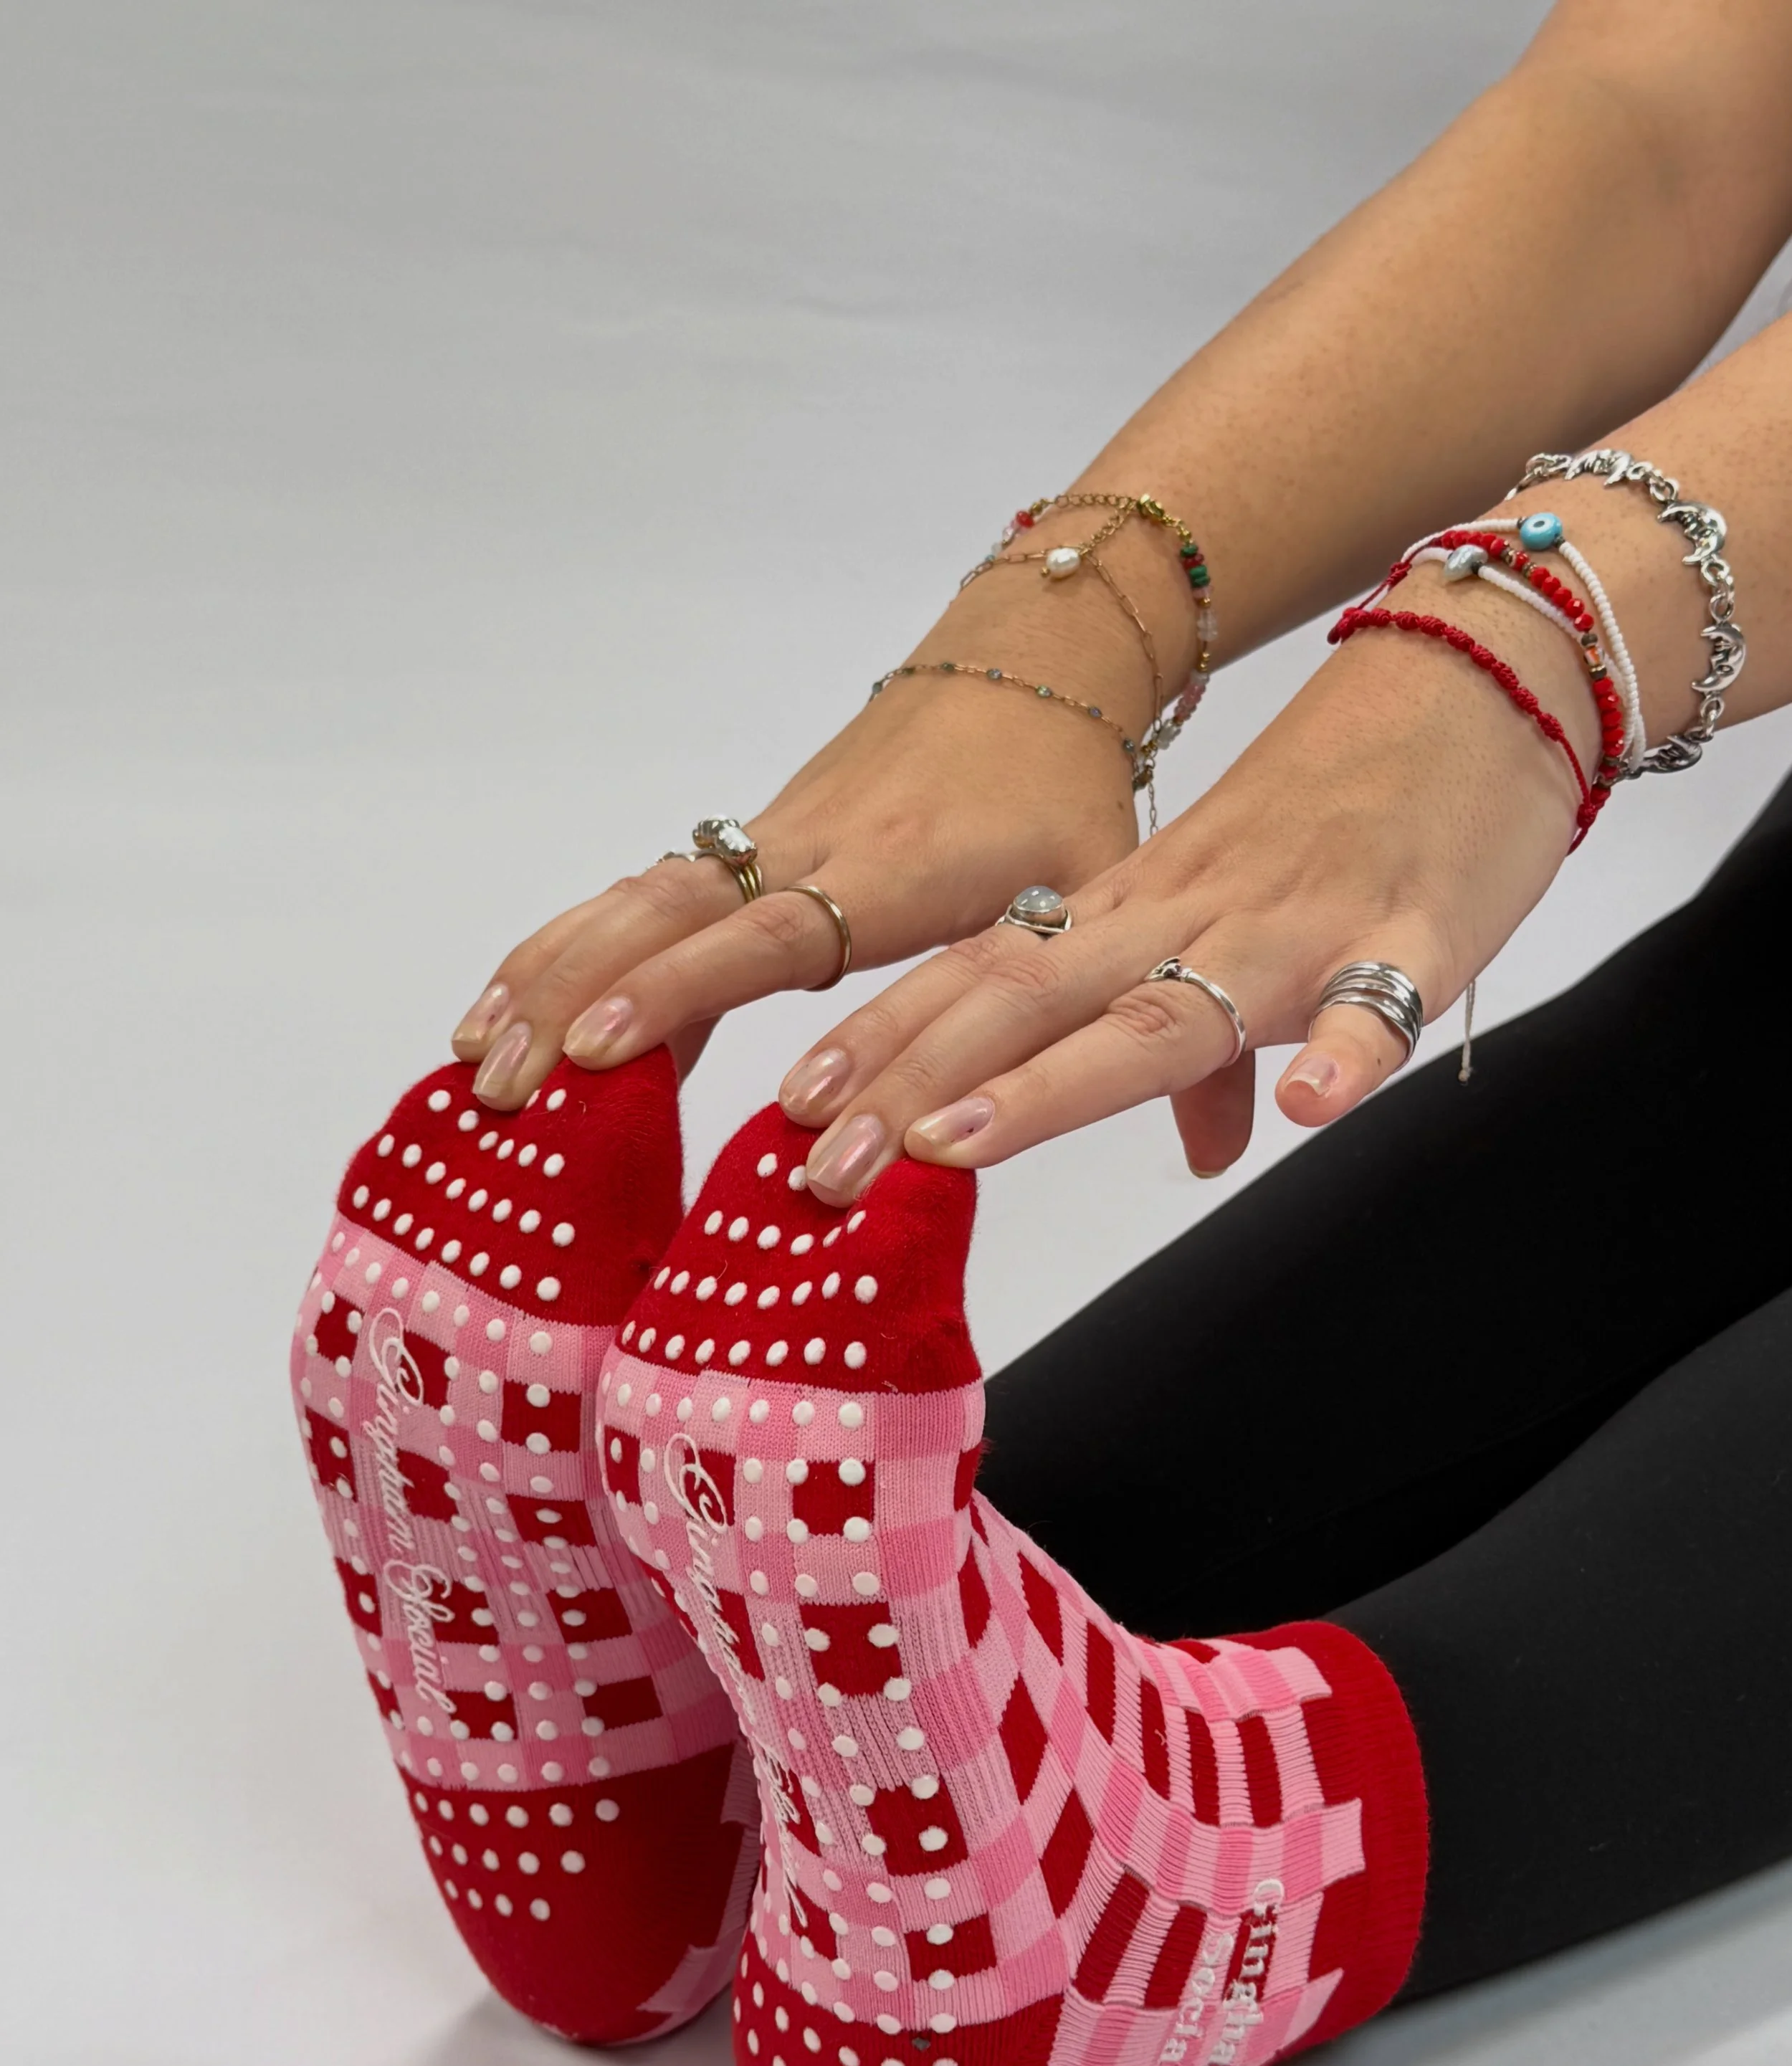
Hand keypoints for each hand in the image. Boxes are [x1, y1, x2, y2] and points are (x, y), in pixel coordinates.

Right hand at [448, 515, 1188, 1108]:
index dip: (687, 991)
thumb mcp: (1120, 890)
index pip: (772, 934)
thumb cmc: (1072, 782)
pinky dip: (574, 948)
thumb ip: (1182, 1029)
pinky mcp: (755, 840)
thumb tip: (1229, 1153)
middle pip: (662, 916)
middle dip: (573, 998)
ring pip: (633, 902)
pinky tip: (521, 1011)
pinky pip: (645, 896)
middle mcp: (809, 849)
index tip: (608, 1052)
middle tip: (499, 1083)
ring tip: (473, 1062)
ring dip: (549, 975)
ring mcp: (769, 839)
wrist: (1032, 653)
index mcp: (892, 870)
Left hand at [780, 581, 1599, 1203]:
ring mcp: (1297, 929)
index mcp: (1136, 911)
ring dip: (1056, 1082)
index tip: (789, 1116)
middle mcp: (1188, 918)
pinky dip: (1347, 1049)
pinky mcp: (1420, 935)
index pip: (983, 977)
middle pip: (1030, 1003)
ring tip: (960, 1141)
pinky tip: (1309, 1103)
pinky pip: (1382, 998)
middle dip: (915, 1086)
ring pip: (1165, 1012)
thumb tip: (1184, 1142)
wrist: (1479, 668)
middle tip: (818, 1171)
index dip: (885, 1043)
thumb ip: (1164, 1006)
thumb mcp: (1223, 909)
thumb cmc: (1342, 801)